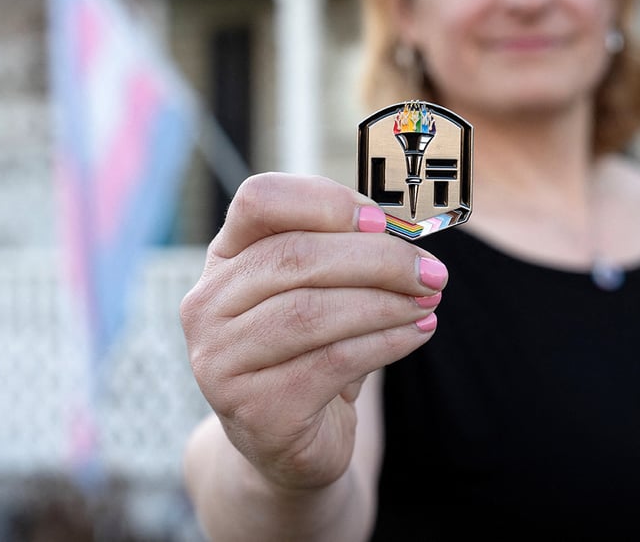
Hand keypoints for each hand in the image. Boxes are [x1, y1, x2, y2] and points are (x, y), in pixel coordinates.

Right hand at [180, 173, 446, 491]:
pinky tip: (417, 333)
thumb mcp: (317, 291)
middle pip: (295, 257)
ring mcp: (221, 361)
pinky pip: (332, 362)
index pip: (259, 201)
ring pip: (313, 312)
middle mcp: (208, 306)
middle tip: (431, 270)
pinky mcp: (256, 409)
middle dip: (377, 259)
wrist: (285, 438)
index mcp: (224, 259)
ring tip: (428, 301)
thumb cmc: (307, 350)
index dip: (324, 201)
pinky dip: (386, 342)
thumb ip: (344, 254)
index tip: (382, 221)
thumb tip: (405, 237)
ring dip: (385, 303)